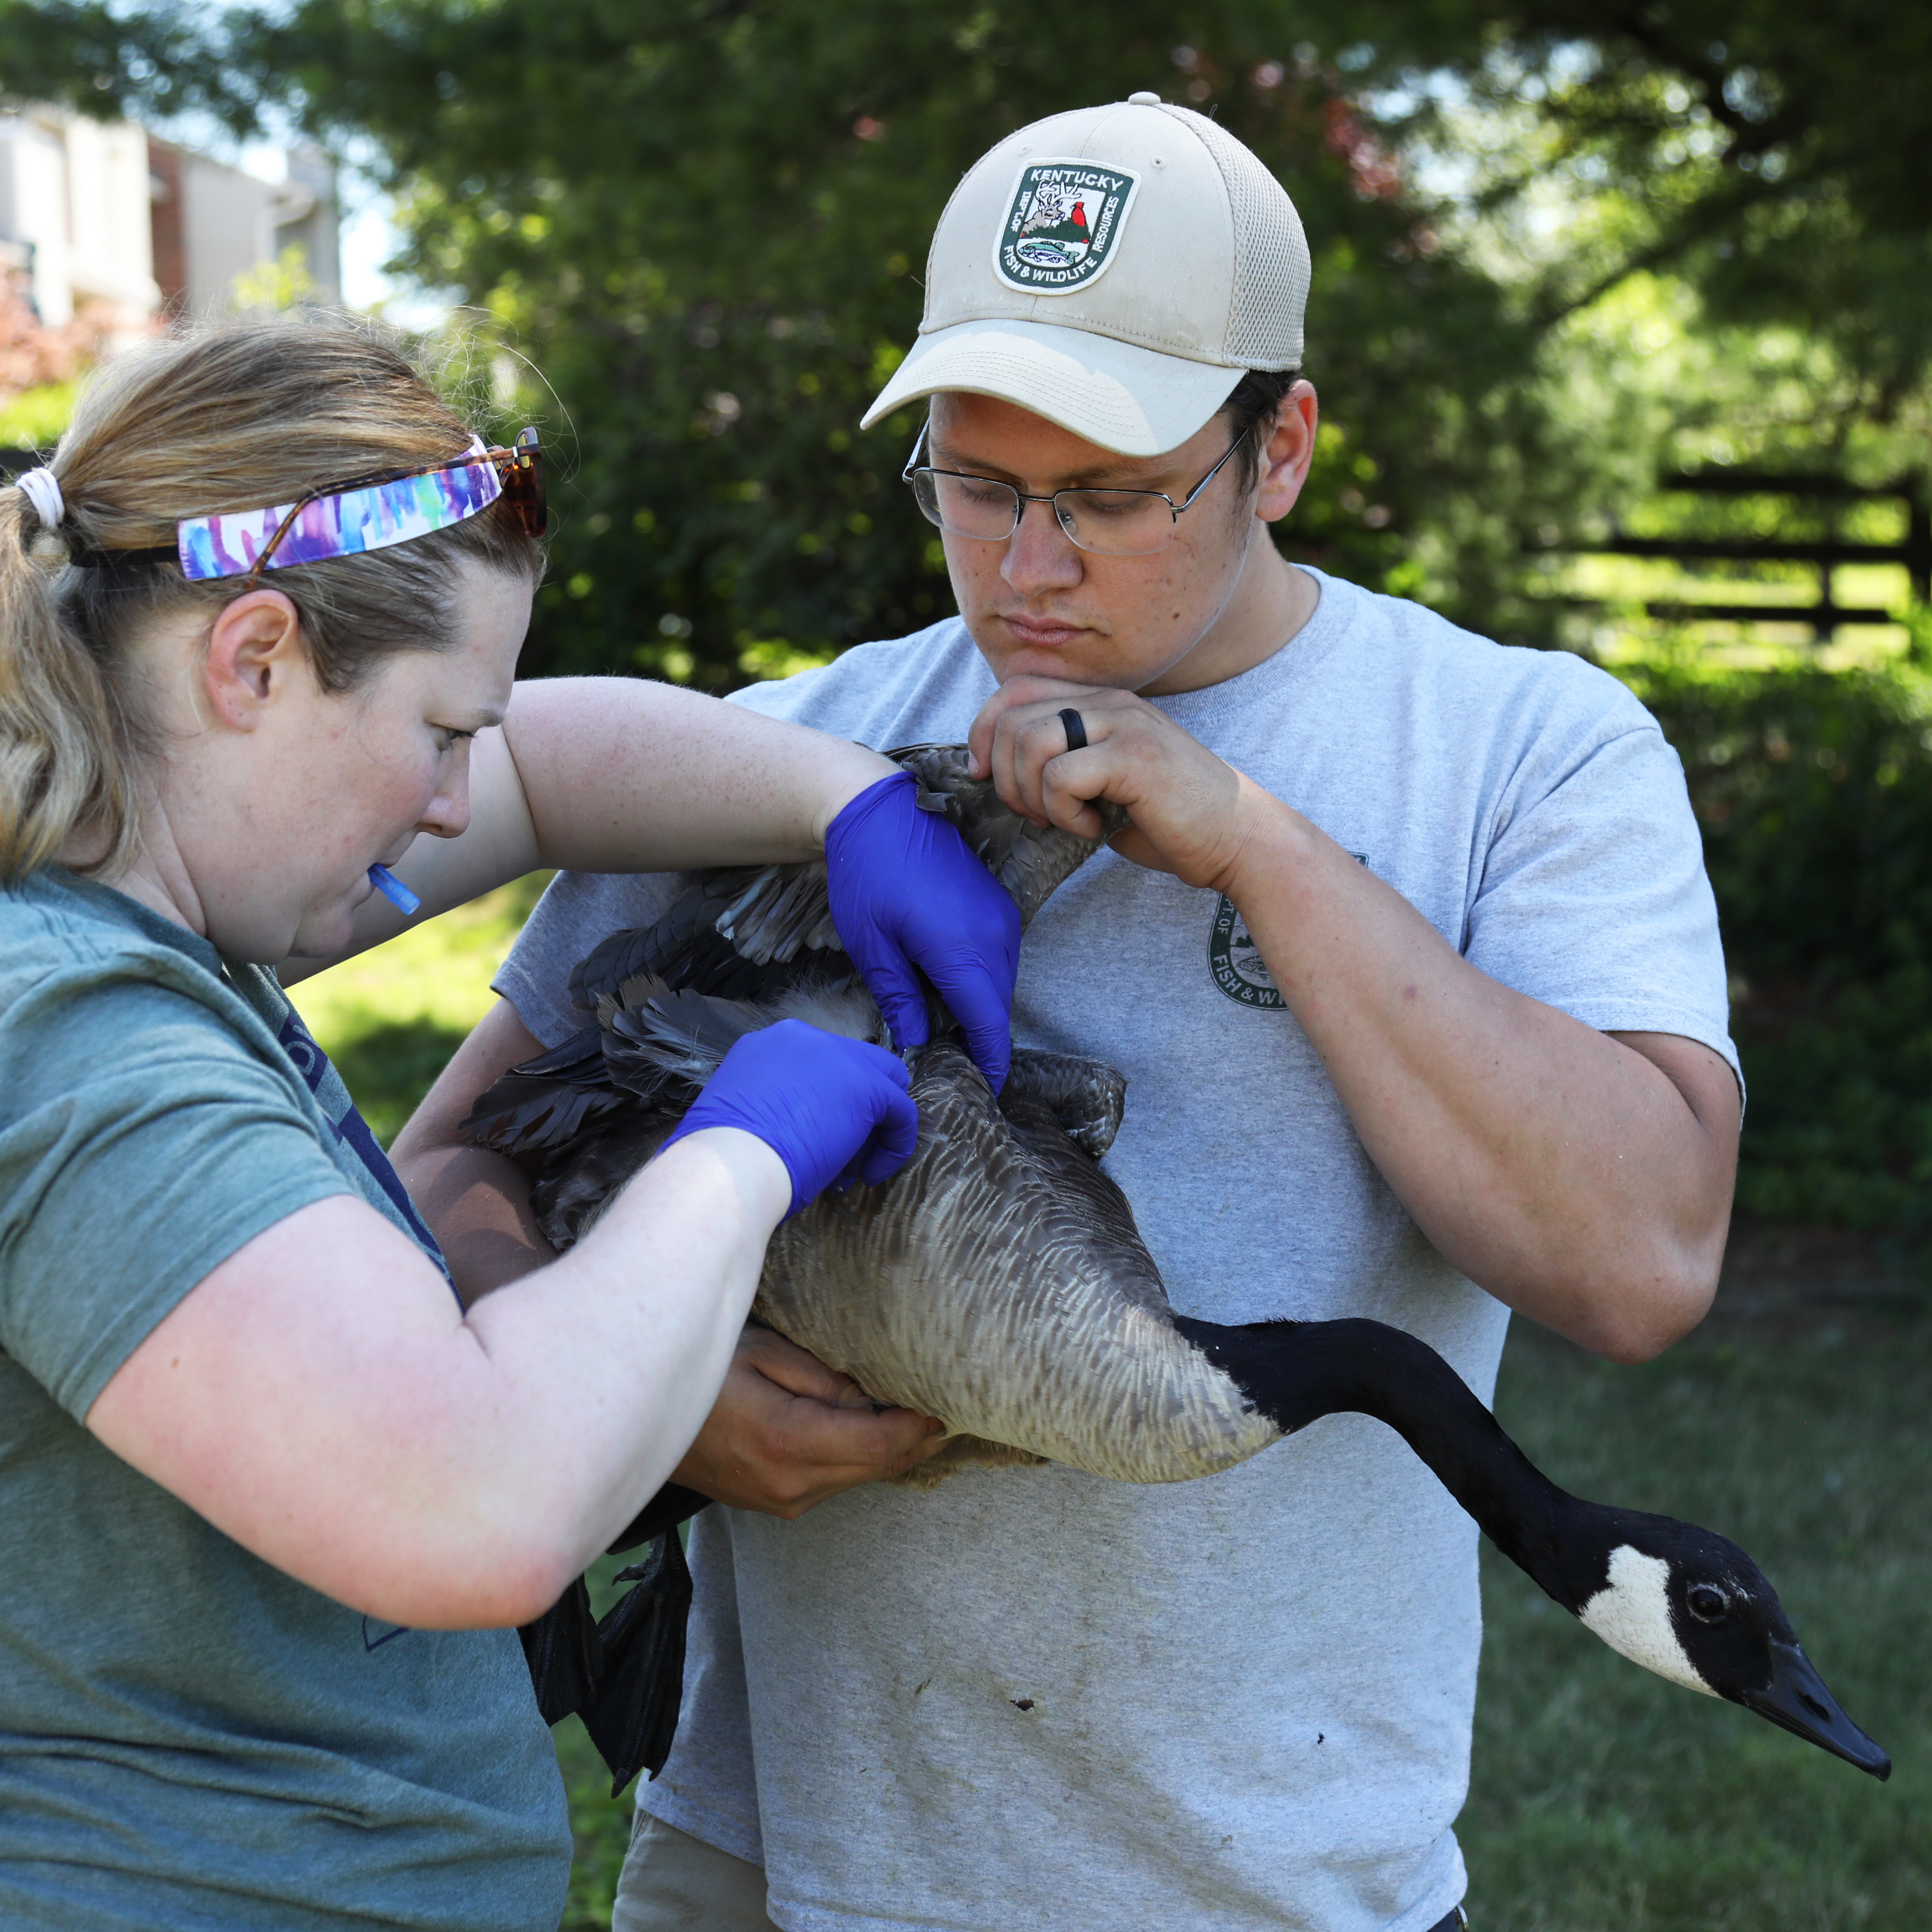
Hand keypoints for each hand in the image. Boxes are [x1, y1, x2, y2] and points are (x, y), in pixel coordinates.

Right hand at [661, 1019, 917, 1217]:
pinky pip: (901, 1111)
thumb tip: (787, 1130)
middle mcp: (803, 1038)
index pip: (816, 1068)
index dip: (822, 1107)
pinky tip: (869, 1175)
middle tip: (839, 1157)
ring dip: (872, 1129)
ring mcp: (837, 1056)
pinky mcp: (867, 1086)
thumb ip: (769, 1107)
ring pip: (883, 1082)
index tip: (811, 1143)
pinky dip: (893, 1145)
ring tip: (850, 1172)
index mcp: (766, 1045)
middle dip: (852, 1113)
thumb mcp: (740, 1114)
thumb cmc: (723, 1157)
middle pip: (852, 1066)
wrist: (731, 1166)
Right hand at [672, 1327, 945, 1515]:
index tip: (947, 1394)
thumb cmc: (697, 1371)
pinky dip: (863, 1457)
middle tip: (950, 1400)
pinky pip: (836, 1483)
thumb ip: (822, 1378)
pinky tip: (873, 1427)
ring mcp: (782, 1502)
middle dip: (920, 1437)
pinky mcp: (775, 1505)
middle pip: (881, 1467)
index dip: (921, 1422)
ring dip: (894, 1448)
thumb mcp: (758, 1352)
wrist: (634, 1419)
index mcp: (789, 1443)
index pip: (882, 1443)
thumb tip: (873, 1397)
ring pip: (862, 1478)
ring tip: (920, 1409)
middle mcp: (792, 1486)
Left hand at [825, 771, 1021, 1090]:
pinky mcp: (998, 905)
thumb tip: (916, 1043)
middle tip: (951, 1067)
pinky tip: (949, 989)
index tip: (982, 1091)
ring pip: (1002, 983)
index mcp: (961, 949)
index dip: (989, 1062)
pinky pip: (1000, 958)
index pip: (989, 1024)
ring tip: (946, 1032)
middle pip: (998, 1007)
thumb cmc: (866, 874)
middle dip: (982, 1041)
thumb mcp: (872, 945)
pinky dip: (982, 981)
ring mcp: (1001, 916)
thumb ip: (900, 999)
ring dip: (981, 1010)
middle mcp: (994, 934)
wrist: (877, 810)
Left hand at [967, 677, 1276, 894]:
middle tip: (1032, 812)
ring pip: (1030, 741)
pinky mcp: (1134, 756)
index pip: (1014, 689)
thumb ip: (1060, 765)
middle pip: (1012, 715)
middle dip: (1003, 774)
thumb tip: (996, 775)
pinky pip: (1061, 775)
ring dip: (1030, 793)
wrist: (1238, 840)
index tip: (985, 775)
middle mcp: (1111, 702)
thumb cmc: (1171, 820)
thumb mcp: (1104, 784)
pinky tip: (1090, 827)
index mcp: (1101, 702)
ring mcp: (1124, 724)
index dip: (984, 731)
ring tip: (1061, 819)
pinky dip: (1063, 812)